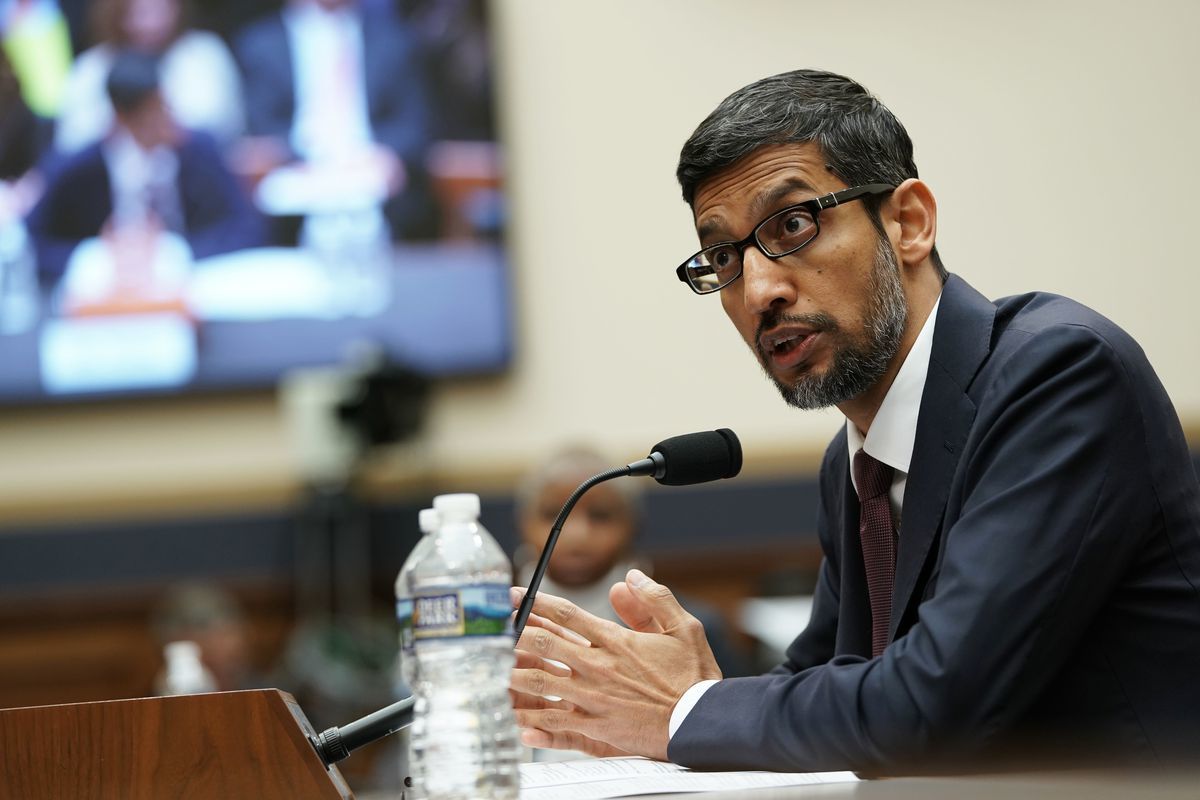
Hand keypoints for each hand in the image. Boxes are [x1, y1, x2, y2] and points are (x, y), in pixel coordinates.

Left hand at [509, 569, 720, 760]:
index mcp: (615, 641)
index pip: (566, 615)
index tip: (513, 596)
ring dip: (513, 676)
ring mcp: (594, 700)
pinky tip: (516, 722)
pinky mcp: (597, 730)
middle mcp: (598, 668)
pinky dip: (534, 724)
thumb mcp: (684, 628)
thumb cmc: (694, 678)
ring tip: (488, 669)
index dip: (536, 603)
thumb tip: (631, 578)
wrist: (703, 723)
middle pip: (545, 645)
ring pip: (542, 685)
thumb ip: (654, 600)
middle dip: (513, 634)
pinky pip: (557, 726)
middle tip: (491, 628)